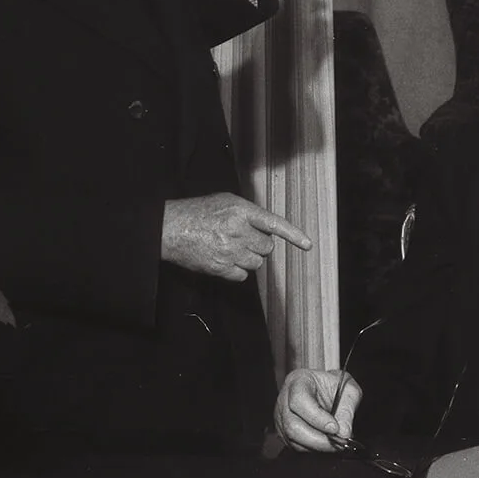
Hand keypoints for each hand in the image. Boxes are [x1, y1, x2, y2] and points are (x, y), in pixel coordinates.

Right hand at [161, 192, 311, 279]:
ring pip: (257, 263)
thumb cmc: (198, 212)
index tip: (307, 244)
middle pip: (267, 248)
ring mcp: (229, 251)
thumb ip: (249, 213)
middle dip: (260, 245)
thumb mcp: (226, 201)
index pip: (274, 224)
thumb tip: (268, 227)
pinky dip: (237, 270)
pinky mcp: (220, 268)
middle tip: (244, 239)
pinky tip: (225, 259)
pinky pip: (242, 275)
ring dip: (249, 258)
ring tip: (232, 248)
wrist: (171, 228)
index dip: (293, 235)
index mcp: (241, 211)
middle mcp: (238, 231)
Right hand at [276, 368, 362, 451]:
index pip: (299, 401)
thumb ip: (347, 410)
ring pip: (293, 439)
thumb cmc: (334, 386)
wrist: (325, 389)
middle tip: (339, 442)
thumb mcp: (348, 390)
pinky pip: (295, 446)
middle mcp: (284, 399)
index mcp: (298, 381)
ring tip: (336, 443)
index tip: (335, 428)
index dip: (317, 418)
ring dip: (317, 445)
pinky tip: (326, 443)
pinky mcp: (283, 432)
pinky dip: (312, 448)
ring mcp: (280, 417)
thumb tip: (344, 433)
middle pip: (292, 425)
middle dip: (318, 438)